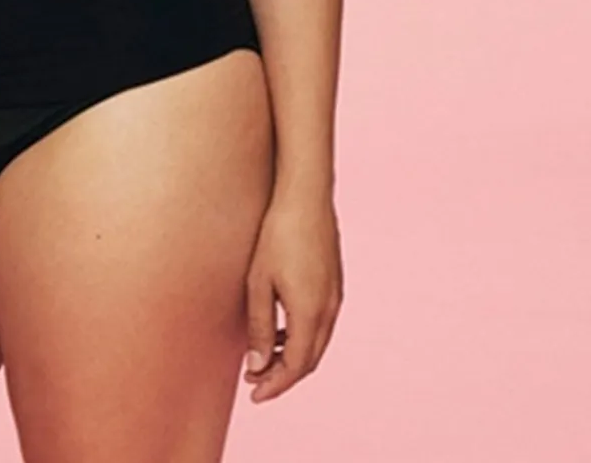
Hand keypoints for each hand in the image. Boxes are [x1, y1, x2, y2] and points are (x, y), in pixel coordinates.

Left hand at [242, 188, 343, 402]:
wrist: (305, 196)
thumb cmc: (277, 235)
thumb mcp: (259, 283)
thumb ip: (260, 327)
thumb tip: (257, 365)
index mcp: (311, 313)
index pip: (296, 366)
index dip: (276, 385)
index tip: (254, 394)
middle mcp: (329, 310)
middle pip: (310, 359)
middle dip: (283, 376)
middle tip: (256, 382)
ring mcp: (335, 296)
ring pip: (317, 343)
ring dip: (293, 357)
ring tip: (264, 359)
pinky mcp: (334, 284)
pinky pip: (321, 324)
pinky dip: (302, 337)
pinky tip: (282, 331)